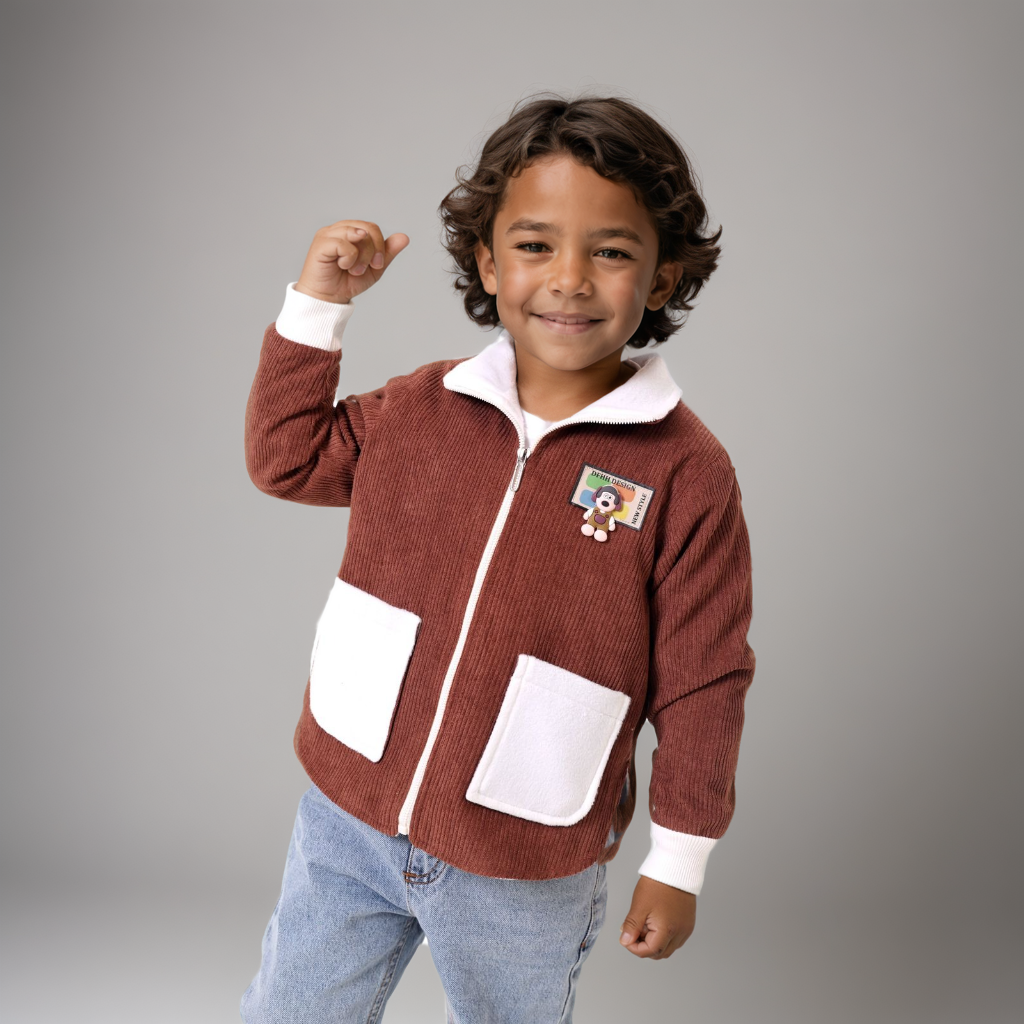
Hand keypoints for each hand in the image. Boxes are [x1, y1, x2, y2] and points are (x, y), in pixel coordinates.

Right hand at [295, 220, 409, 304]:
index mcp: (351, 231)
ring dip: (362, 257)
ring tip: (353, 270)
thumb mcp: (374, 268)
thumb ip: (387, 252)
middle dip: (374, 251)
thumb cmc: (348, 281)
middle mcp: (339, 228)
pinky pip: (344, 244)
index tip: (378, 266)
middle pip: (368, 228)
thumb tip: (404, 237)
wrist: (330, 298)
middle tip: (367, 268)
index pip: (372, 228)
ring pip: (357, 234)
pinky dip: (349, 259)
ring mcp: (328, 234)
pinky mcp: (321, 243)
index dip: (381, 246)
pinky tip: (342, 266)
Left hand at [619, 875, 695, 958]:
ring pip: (669, 947)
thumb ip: (631, 926)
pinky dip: (664, 936)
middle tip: (635, 931)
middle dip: (644, 946)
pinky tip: (656, 921)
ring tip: (646, 923)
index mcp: (667, 931)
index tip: (626, 937)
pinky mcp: (689, 923)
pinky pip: (676, 938)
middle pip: (660, 953)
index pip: (649, 951)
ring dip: (655, 942)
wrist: (676, 867)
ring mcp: (686, 929)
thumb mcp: (639, 905)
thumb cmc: (657, 884)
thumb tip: (625, 941)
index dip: (635, 948)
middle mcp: (680, 933)